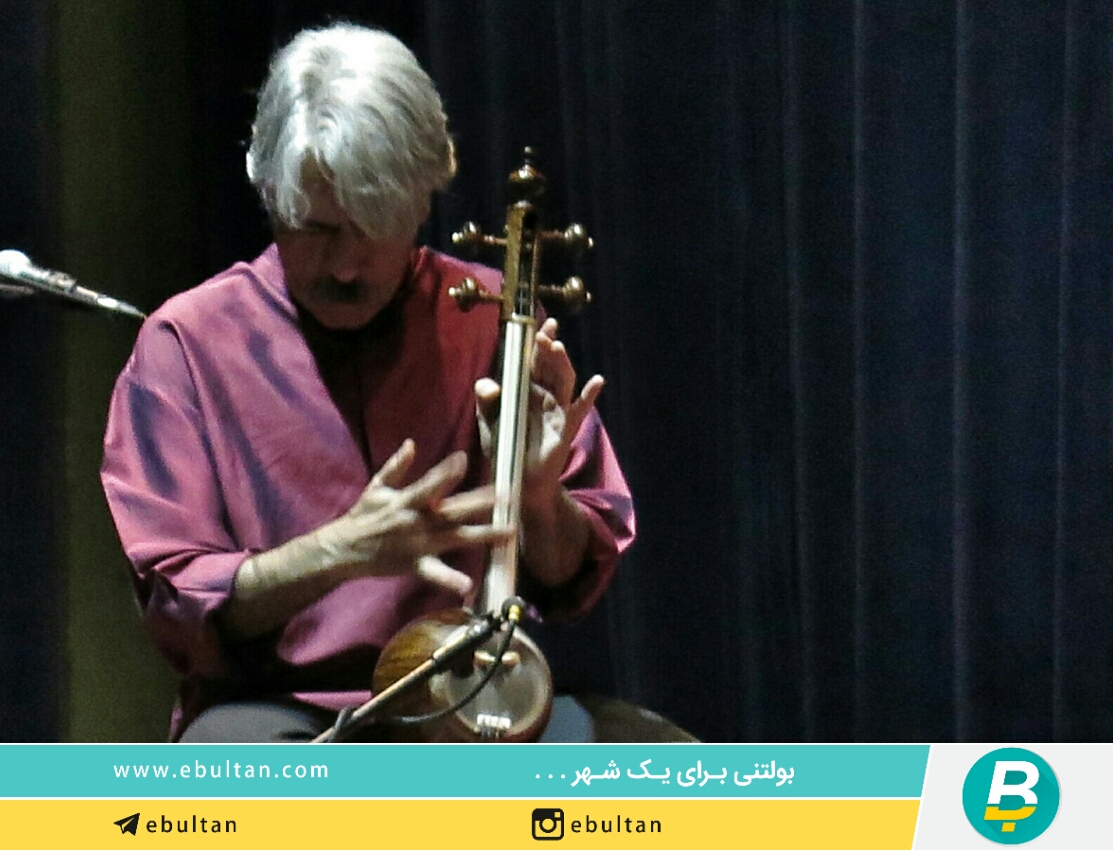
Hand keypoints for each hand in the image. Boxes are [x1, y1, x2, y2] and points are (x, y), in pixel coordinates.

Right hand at [314, 439, 513, 594]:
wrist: (343, 550)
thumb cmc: (362, 516)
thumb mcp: (377, 487)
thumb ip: (396, 466)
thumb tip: (411, 443)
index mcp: (407, 501)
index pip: (430, 483)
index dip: (446, 472)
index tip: (464, 458)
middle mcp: (417, 521)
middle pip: (452, 510)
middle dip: (479, 502)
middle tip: (506, 495)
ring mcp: (418, 544)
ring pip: (456, 537)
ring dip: (484, 534)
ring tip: (510, 531)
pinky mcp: (415, 565)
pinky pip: (435, 573)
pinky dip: (450, 579)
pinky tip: (468, 585)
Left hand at [475, 318, 603, 508]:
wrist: (517, 478)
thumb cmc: (505, 446)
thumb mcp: (489, 422)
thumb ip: (486, 402)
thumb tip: (487, 384)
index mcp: (526, 389)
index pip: (532, 360)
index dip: (536, 343)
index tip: (539, 327)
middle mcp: (544, 394)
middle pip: (549, 366)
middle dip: (548, 348)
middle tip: (545, 333)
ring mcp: (557, 409)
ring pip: (563, 380)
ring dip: (562, 364)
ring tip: (557, 349)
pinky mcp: (565, 426)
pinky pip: (580, 409)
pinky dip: (590, 396)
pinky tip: (597, 382)